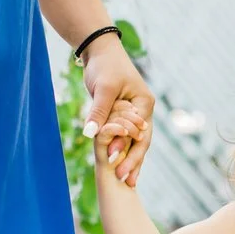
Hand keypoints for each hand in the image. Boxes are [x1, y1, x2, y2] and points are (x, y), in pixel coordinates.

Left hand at [80, 36, 155, 186]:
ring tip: (127, 182)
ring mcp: (133, 115)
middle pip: (141, 142)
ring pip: (133, 142)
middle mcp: (143, 111)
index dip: (128, 149)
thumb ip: (99, 112)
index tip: (116, 164)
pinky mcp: (121, 116)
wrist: (100, 52)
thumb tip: (91, 134)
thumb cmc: (105, 66)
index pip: (139, 132)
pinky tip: (119, 167)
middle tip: (126, 182)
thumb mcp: (103, 89)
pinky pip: (123, 137)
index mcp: (144, 104)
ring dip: (129, 161)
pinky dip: (121, 151)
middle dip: (133, 162)